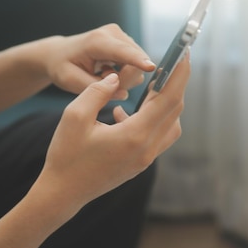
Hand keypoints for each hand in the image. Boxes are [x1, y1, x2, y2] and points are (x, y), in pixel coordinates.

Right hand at [33, 53, 190, 229]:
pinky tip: (123, 112)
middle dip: (175, 83)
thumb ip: (97, 91)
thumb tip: (115, 77)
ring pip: (170, 124)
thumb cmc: (66, 156)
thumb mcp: (74, 116)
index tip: (185, 54)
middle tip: (172, 62)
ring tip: (150, 86)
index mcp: (134, 136)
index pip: (168, 99)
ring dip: (165, 102)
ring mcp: (145, 159)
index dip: (179, 74)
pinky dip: (151, 118)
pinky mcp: (140, 163)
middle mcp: (146, 149)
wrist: (63, 193)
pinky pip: (157, 136)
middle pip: (173, 110)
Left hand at [44, 25, 155, 99]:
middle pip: (135, 63)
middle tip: (102, 85)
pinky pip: (135, 65)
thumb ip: (95, 88)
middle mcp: (113, 33)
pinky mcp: (126, 43)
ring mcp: (122, 36)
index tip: (151, 68)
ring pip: (138, 66)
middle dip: (124, 81)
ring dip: (123, 78)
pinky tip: (107, 73)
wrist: (59, 54)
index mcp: (97, 41)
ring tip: (101, 76)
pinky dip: (124, 74)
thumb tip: (123, 93)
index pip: (122, 51)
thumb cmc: (62, 67)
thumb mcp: (70, 81)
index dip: (138, 60)